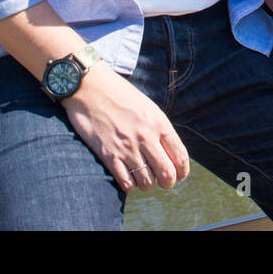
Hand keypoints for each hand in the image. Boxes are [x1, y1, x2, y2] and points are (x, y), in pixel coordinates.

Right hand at [61, 64, 189, 192]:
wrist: (90, 88)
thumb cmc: (120, 96)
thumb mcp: (148, 108)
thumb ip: (160, 130)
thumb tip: (170, 154)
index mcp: (160, 124)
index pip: (180, 157)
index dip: (182, 172)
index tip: (179, 176)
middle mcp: (146, 137)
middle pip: (167, 174)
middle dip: (168, 182)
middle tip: (163, 182)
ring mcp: (127, 148)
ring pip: (147, 182)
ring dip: (147, 184)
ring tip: (144, 178)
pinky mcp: (109, 155)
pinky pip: (126, 182)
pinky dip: (130, 185)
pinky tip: (129, 178)